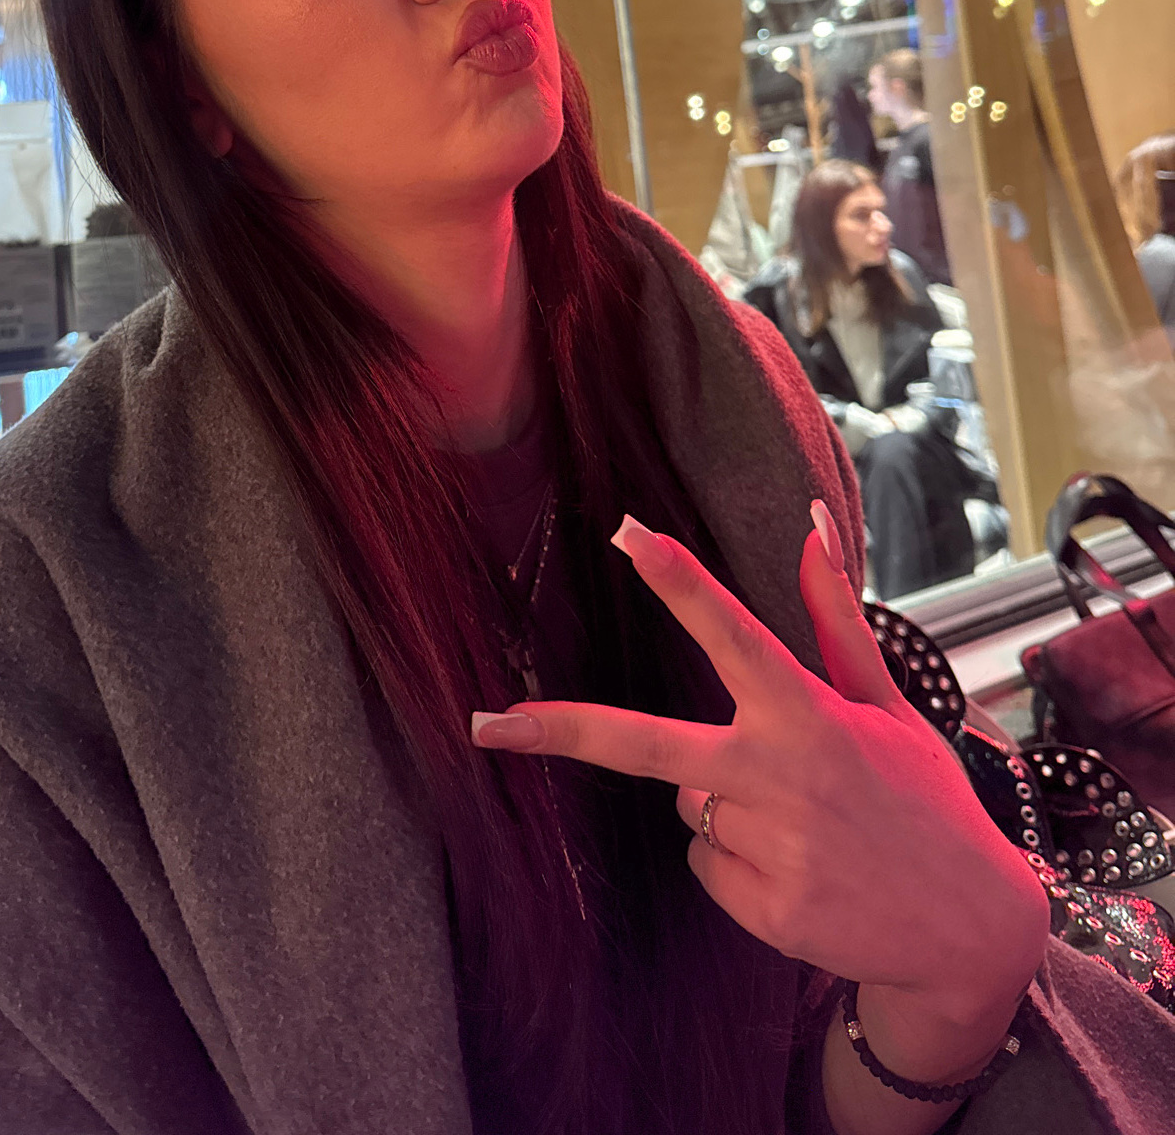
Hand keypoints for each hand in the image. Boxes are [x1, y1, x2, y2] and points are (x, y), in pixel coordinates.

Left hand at [471, 505, 1048, 1080]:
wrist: (972, 933)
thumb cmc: (926, 801)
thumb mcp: (889, 706)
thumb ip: (834, 618)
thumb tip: (812, 526)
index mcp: (812, 718)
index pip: (732, 634)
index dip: (679, 580)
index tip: (628, 534)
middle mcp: (781, 779)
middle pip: (645, 746)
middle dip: (560, 731)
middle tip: (486, 723)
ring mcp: (769, 849)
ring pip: (686, 805)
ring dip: (723, 804)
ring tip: (804, 823)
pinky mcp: (764, 909)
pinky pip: (706, 864)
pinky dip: (736, 863)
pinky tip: (800, 869)